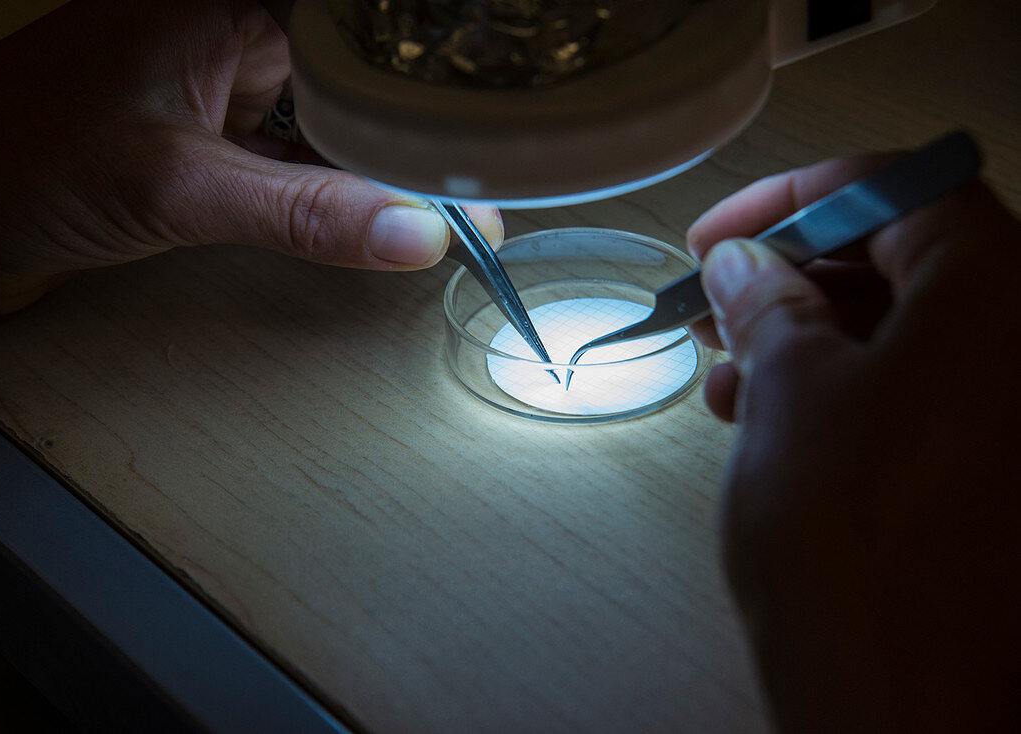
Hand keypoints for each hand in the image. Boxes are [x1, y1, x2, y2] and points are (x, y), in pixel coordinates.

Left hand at [0, 0, 500, 313]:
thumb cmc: (11, 160)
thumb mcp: (175, 184)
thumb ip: (302, 212)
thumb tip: (413, 234)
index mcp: (223, 1)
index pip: (357, 26)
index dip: (426, 66)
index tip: (490, 113)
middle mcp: (230, 34)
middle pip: (356, 73)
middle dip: (414, 127)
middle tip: (487, 173)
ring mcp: (223, 92)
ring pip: (331, 123)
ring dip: (379, 168)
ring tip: (454, 202)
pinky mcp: (212, 146)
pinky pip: (299, 164)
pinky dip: (337, 196)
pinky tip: (381, 221)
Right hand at [687, 154, 1020, 730]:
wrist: (908, 708)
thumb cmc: (859, 556)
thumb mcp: (787, 395)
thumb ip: (767, 304)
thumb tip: (746, 266)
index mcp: (999, 295)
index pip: (899, 188)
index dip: (794, 200)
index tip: (727, 231)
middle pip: (909, 257)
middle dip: (798, 273)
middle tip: (722, 295)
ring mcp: (1016, 413)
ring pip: (910, 330)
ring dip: (813, 335)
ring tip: (732, 371)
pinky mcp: (997, 471)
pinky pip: (925, 391)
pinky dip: (848, 387)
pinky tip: (776, 418)